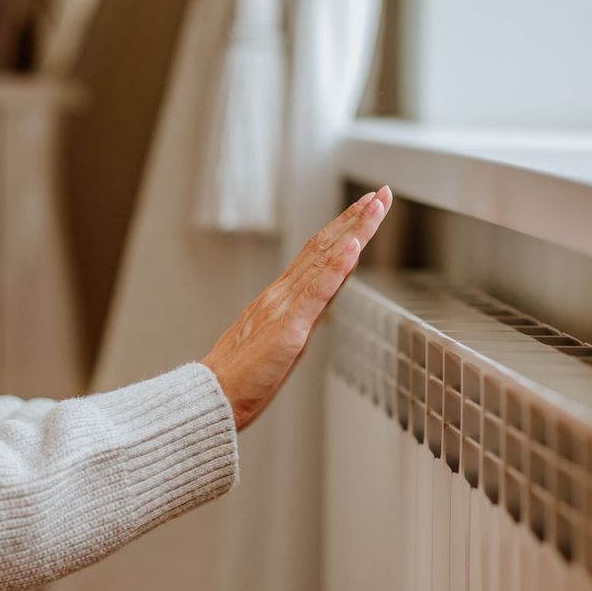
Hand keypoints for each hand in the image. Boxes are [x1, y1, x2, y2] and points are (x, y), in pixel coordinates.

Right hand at [201, 185, 392, 431]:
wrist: (211, 397)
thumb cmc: (239, 378)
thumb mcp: (275, 341)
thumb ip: (297, 318)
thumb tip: (320, 303)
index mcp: (280, 298)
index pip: (317, 254)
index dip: (343, 229)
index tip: (365, 208)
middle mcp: (282, 294)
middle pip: (324, 247)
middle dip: (355, 218)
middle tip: (380, 193)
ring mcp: (284, 308)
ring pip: (324, 260)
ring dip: (353, 231)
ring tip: (374, 206)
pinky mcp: (287, 328)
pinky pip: (316, 293)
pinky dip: (336, 267)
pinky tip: (353, 247)